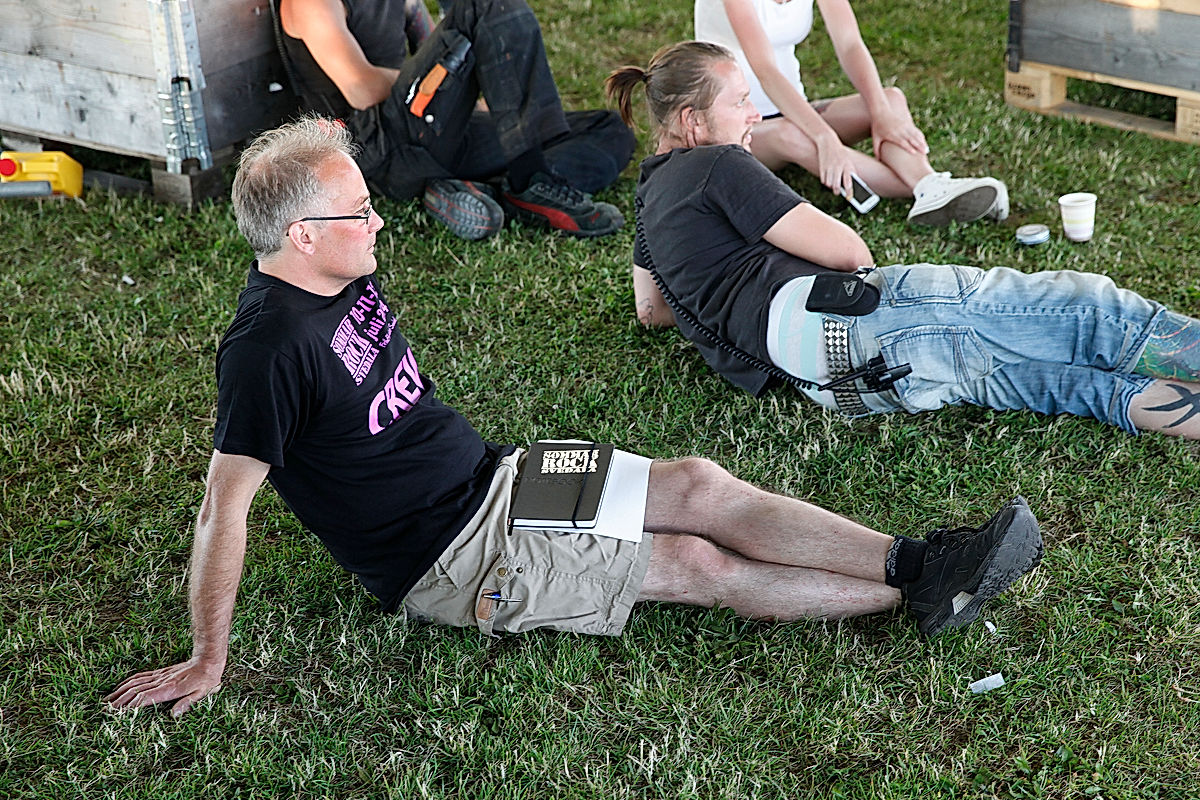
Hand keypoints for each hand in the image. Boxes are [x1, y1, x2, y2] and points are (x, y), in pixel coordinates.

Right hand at [104, 657, 223, 717]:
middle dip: (119, 701)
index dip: (130, 705)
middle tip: (105, 711)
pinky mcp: (160, 673)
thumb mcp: (202, 695)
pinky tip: (120, 686)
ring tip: (106, 700)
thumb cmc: (206, 680)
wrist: (207, 661)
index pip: (144, 698)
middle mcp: (161, 682)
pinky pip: (141, 676)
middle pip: (135, 691)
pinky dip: (128, 681)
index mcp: (170, 689)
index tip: (117, 713)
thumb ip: (187, 704)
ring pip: (135, 683)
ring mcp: (159, 676)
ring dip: (120, 691)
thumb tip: (174, 716)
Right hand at [815, 137, 857, 197]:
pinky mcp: (822, 168)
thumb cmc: (840, 154)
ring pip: (829, 185)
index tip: (850, 198)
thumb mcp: (847, 161)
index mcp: (847, 165)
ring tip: (832, 183)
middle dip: (837, 191)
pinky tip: (828, 178)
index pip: (849, 182)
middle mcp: (838, 167)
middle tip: (838, 192)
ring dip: (830, 186)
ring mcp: (829, 168)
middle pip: (836, 186)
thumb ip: (849, 173)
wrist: (828, 141)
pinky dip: (825, 182)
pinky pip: (823, 181)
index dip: (849, 191)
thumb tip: (849, 187)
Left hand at [870, 107, 927, 159]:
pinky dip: (920, 136)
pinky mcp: (907, 123)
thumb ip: (876, 150)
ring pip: (915, 135)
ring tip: (927, 149)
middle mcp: (899, 130)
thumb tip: (878, 161)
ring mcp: (904, 126)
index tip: (914, 153)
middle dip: (919, 146)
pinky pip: (915, 130)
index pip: (901, 142)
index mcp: (892, 134)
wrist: (881, 112)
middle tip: (925, 153)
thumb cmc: (877, 127)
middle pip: (911, 139)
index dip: (908, 147)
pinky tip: (924, 141)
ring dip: (922, 142)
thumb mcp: (875, 139)